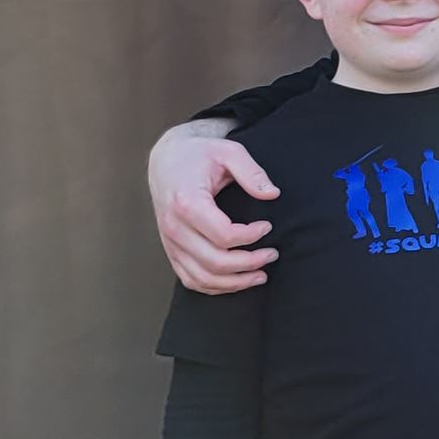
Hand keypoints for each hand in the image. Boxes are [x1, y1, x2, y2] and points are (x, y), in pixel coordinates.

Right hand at [149, 123, 278, 291]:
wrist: (166, 160)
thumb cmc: (198, 155)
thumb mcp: (228, 151)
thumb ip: (252, 172)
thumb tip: (272, 194)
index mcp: (187, 202)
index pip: (223, 235)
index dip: (251, 237)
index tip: (267, 227)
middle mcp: (174, 227)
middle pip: (215, 262)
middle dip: (249, 263)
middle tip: (272, 254)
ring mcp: (170, 242)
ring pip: (203, 277)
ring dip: (235, 282)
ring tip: (261, 275)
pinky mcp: (171, 250)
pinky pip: (191, 279)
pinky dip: (216, 286)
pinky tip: (237, 281)